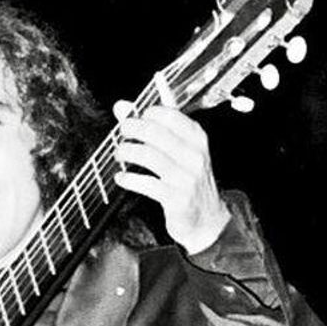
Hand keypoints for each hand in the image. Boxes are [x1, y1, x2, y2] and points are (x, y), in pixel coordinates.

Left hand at [111, 101, 230, 253]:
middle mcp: (195, 156)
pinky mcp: (177, 199)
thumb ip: (152, 127)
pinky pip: (147, 184)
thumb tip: (122, 107)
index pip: (170, 115)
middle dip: (132, 128)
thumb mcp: (179, 150)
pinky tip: (121, 177)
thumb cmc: (188, 179)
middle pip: (156, 133)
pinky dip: (129, 179)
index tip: (134, 116)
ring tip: (119, 153)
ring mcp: (187, 178)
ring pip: (149, 156)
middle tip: (121, 131)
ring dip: (127, 152)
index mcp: (197, 139)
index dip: (146, 113)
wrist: (207, 218)